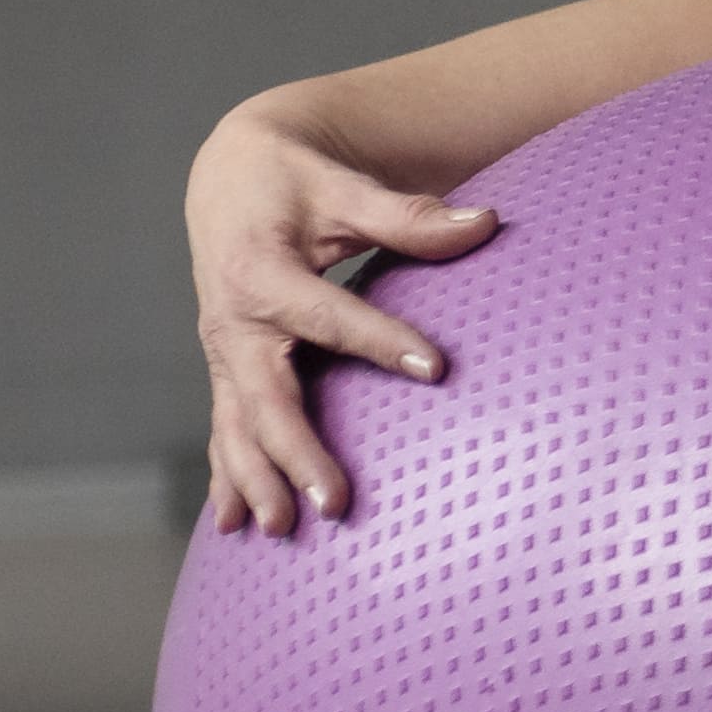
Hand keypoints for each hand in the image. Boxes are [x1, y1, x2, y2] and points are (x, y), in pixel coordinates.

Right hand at [187, 98, 502, 534]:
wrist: (227, 179)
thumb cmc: (292, 180)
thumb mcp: (343, 187)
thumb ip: (408, 216)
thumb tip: (488, 222)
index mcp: (261, 271)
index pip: (329, 314)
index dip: (380, 341)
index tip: (435, 369)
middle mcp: (233, 321)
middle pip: (266, 397)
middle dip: (298, 453)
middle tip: (337, 503)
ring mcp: (224, 353)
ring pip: (237, 426)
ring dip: (257, 480)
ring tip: (283, 532)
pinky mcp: (227, 370)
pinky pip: (225, 429)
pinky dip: (228, 477)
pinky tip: (237, 526)